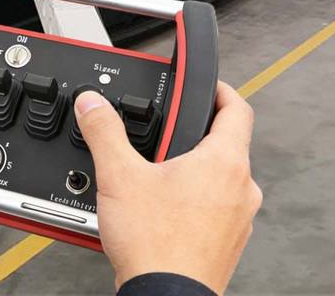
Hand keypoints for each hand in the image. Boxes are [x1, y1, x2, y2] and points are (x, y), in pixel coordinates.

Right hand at [74, 82, 260, 295]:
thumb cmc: (156, 247)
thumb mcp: (120, 176)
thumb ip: (105, 132)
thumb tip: (93, 104)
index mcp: (225, 161)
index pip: (237, 107)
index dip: (220, 90)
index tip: (206, 87)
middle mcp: (241, 188)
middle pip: (227, 143)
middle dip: (197, 134)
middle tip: (171, 131)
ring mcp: (238, 219)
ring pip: (223, 179)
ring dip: (197, 170)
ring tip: (162, 173)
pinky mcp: (228, 244)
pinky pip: (217, 210)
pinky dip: (196, 202)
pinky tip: (166, 210)